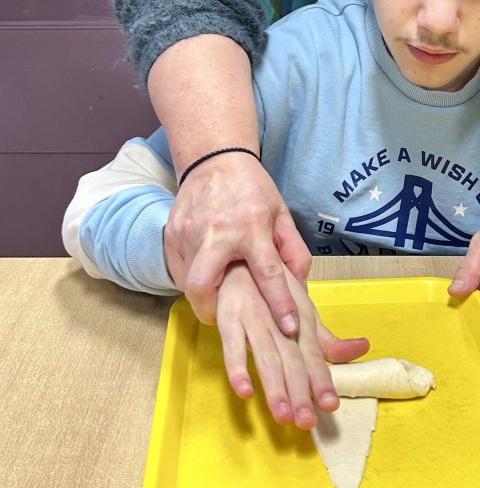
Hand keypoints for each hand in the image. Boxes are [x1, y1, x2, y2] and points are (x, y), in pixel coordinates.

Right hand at [164, 151, 311, 332]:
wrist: (215, 159)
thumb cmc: (253, 189)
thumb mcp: (282, 214)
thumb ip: (293, 250)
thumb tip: (300, 284)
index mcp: (252, 227)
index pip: (268, 273)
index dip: (280, 303)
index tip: (289, 328)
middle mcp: (217, 232)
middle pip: (202, 285)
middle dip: (210, 311)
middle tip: (223, 317)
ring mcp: (189, 233)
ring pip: (187, 282)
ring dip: (201, 296)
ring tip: (217, 293)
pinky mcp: (171, 235)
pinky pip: (178, 269)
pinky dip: (191, 279)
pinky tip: (205, 274)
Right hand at [214, 262, 369, 427]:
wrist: (241, 260)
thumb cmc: (276, 293)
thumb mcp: (304, 315)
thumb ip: (328, 340)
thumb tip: (363, 348)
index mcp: (302, 322)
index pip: (314, 356)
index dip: (322, 381)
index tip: (331, 405)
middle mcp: (281, 321)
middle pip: (292, 360)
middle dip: (300, 392)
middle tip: (306, 421)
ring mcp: (255, 319)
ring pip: (266, 356)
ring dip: (274, 386)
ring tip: (282, 415)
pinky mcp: (229, 317)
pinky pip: (231, 345)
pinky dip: (237, 368)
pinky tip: (244, 391)